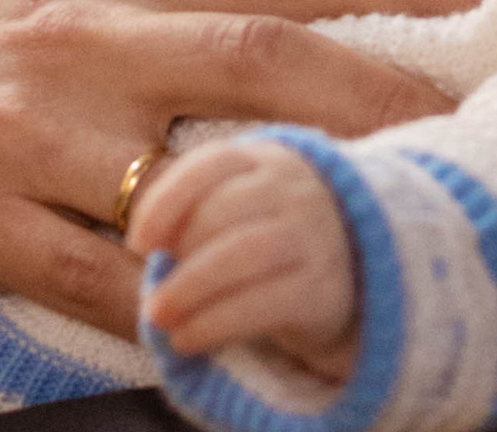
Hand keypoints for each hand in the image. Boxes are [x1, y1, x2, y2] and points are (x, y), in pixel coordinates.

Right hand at [0, 0, 487, 381]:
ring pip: (192, 180)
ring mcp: (31, 131)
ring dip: (300, 221)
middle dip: (386, 97)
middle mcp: (83, 38)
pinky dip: (188, 316)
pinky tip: (258, 341)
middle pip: (262, 60)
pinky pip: (107, 287)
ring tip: (405, 261)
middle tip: (490, 129)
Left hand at [130, 137, 358, 381]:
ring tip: (162, 320)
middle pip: (223, 212)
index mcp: (263, 159)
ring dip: (192, 291)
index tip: (137, 243)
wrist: (358, 259)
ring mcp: (311, 235)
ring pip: (242, 254)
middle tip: (152, 299)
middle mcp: (290, 189)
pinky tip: (189, 338)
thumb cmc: (272, 228)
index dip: (166, 201)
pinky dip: (216, 323)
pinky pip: (263, 303)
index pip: (209, 165)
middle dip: (179, 258)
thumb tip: (147, 243)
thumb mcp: (240, 203)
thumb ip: (196, 210)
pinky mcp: (322, 287)